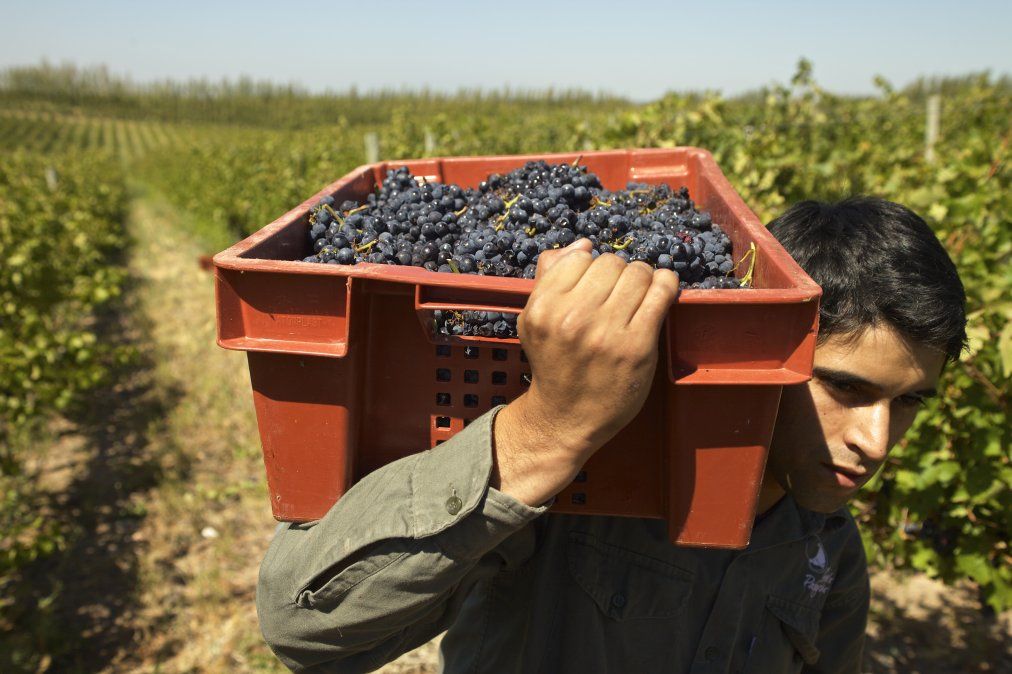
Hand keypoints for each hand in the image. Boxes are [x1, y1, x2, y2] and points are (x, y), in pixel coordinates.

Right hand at [492, 238, 679, 505]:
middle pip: (611, 263)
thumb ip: (549, 277)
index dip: (591, 268)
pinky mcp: (638, 346)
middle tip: (618, 294)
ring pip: (638, 273)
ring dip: (642, 279)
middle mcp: (573, 318)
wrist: (566, 417)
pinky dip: (665, 284)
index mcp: (544, 307)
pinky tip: (661, 289)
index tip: (596, 285)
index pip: (580, 258)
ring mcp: (607, 333)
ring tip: (637, 297)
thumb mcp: (535, 319)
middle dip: (618, 274)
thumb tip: (583, 245)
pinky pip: (661, 293)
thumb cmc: (554, 363)